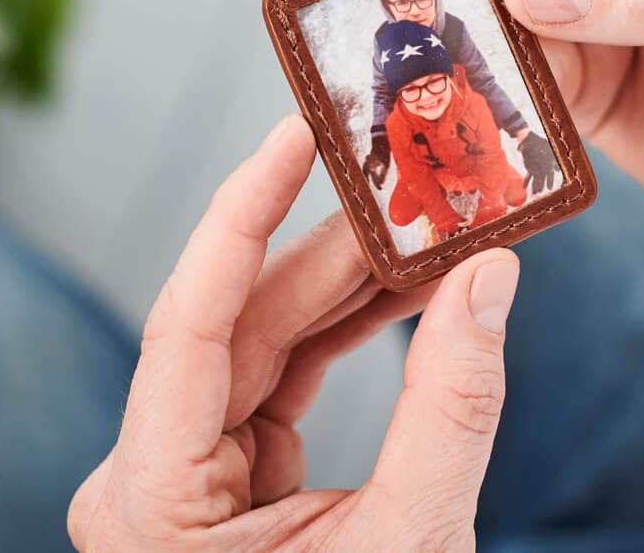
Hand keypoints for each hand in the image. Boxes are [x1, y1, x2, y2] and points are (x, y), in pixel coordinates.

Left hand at [68, 115, 518, 551]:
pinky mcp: (227, 471)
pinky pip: (284, 375)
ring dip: (349, 287)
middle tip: (406, 185)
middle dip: (335, 251)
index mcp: (149, 503)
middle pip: (244, 322)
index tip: (294, 133)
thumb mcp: (414, 544)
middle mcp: (148, 475)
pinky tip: (403, 294)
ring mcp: (184, 472)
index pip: (190, 318)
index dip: (243, 212)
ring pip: (267, 341)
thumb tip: (494, 278)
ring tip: (423, 233)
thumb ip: (453, 404)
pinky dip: (345, 333)